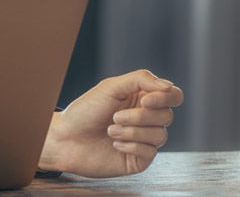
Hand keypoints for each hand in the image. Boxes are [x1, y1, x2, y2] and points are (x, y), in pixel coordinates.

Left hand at [39, 69, 183, 177]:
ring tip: (110, 130)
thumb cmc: (86, 111)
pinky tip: (114, 144)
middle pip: (167, 116)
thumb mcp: (112, 87)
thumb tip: (169, 86)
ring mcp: (144, 140)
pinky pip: (150, 152)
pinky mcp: (138, 159)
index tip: (144, 101)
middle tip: (115, 117)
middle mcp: (147, 119)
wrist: (65, 139)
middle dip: (140, 117)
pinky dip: (131, 145)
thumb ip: (142, 80)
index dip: (165, 98)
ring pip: (160, 135)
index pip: (173, 96)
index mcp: (144, 99)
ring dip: (133, 132)